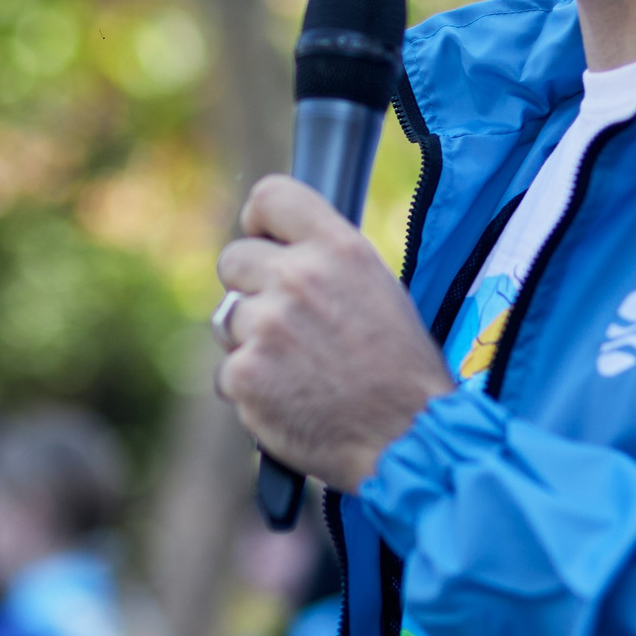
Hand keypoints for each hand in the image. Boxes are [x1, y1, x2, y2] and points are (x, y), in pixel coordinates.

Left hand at [215, 176, 453, 491]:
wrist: (408, 438)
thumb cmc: (400, 369)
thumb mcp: (378, 289)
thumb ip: (325, 263)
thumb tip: (278, 251)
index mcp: (338, 248)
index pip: (270, 196)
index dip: (260, 221)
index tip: (265, 241)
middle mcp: (298, 278)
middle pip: (233, 259)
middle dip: (251, 290)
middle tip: (287, 324)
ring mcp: (266, 327)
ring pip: (227, 320)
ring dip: (251, 343)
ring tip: (300, 370)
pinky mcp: (244, 374)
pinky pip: (227, 372)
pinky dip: (251, 389)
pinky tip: (290, 399)